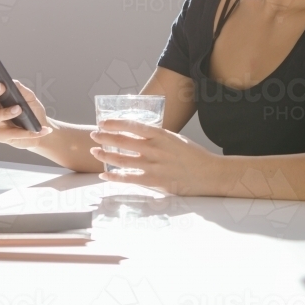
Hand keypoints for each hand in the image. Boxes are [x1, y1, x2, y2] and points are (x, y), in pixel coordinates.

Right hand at [0, 56, 53, 148]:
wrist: (40, 129)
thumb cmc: (31, 111)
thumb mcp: (29, 97)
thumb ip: (21, 89)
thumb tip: (11, 82)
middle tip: (1, 86)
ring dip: (7, 112)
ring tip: (19, 109)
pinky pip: (11, 133)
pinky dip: (25, 132)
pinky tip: (37, 130)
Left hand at [89, 119, 222, 195]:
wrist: (210, 173)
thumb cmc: (194, 156)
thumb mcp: (176, 139)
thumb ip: (158, 137)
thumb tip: (142, 135)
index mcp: (161, 135)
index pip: (132, 125)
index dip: (115, 123)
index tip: (104, 122)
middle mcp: (155, 148)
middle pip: (123, 141)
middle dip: (105, 137)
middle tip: (94, 135)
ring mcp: (154, 165)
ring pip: (123, 159)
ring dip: (106, 155)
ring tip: (94, 152)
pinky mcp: (155, 181)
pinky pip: (130, 178)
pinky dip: (115, 177)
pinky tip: (105, 175)